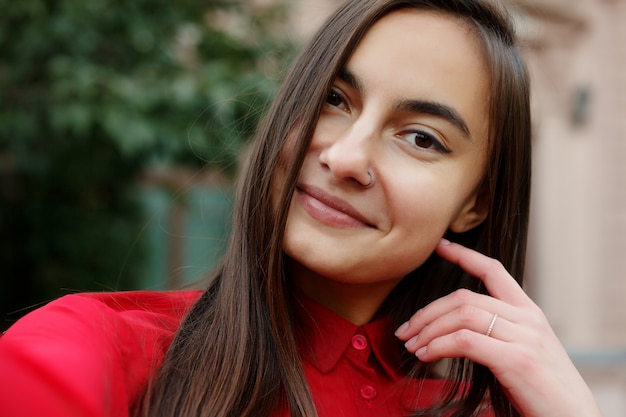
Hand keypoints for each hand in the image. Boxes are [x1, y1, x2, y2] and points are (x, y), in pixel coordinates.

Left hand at [394, 239, 601, 416]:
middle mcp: (527, 319)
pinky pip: (465, 342)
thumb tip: (454, 329)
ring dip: (428, 331)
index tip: (440, 246)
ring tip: (412, 346)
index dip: (464, 255)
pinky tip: (426, 356)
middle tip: (405, 330)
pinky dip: (438, 346)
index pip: (494, 271)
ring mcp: (523, 337)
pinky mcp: (516, 360)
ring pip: (461, 317)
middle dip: (427, 312)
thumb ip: (499, 332)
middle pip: (464, 298)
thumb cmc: (543, 388)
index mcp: (529, 312)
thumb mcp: (524, 349)